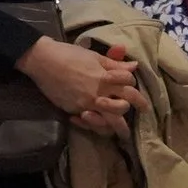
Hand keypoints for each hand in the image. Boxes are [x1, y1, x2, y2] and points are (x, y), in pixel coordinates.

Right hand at [19, 37, 140, 119]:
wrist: (43, 61)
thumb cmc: (69, 55)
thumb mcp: (94, 56)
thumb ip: (114, 64)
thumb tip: (134, 66)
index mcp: (106, 77)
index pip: (129, 84)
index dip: (133, 83)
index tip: (132, 85)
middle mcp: (99, 93)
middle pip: (124, 105)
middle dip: (136, 108)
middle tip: (144, 111)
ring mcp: (87, 104)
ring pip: (109, 121)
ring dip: (119, 127)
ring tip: (124, 132)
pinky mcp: (74, 110)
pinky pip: (90, 124)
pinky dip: (96, 126)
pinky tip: (101, 126)